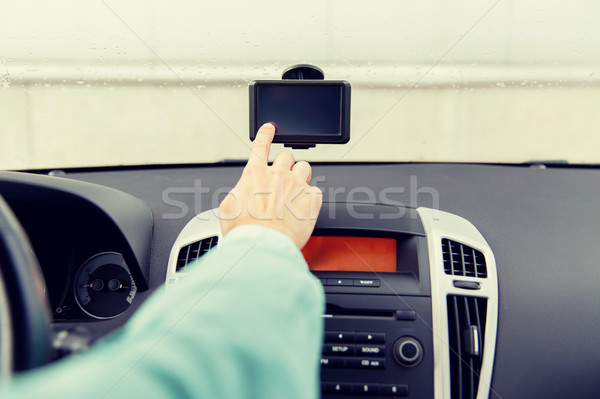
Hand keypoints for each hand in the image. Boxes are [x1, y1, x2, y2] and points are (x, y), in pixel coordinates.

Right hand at [219, 123, 322, 248]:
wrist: (263, 246)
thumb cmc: (245, 231)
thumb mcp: (228, 208)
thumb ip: (239, 193)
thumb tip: (242, 192)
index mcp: (255, 175)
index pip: (260, 145)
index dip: (265, 134)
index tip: (270, 128)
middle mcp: (277, 175)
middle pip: (286, 156)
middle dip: (286, 165)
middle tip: (284, 180)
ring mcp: (296, 185)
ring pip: (305, 167)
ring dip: (301, 176)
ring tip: (296, 192)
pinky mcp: (312, 199)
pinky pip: (316, 191)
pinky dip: (311, 199)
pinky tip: (304, 209)